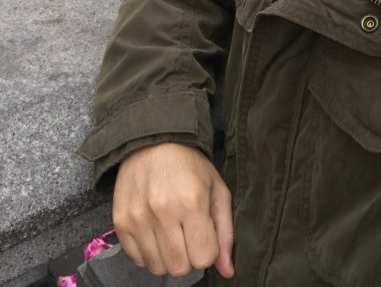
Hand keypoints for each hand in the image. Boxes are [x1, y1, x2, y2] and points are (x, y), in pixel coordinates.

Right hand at [113, 143, 233, 278]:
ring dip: (168, 256)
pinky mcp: (120, 221)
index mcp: (192, 203)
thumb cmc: (191, 165)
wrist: (153, 140)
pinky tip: (155, 231)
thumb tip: (228, 271)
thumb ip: (225, 231)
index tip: (204, 233)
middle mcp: (162, 212)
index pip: (203, 258)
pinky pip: (136, 259)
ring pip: (157, 267)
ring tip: (171, 232)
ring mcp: (138, 218)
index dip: (207, 250)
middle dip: (188, 256)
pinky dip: (148, 252)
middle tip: (188, 234)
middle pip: (179, 268)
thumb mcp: (217, 189)